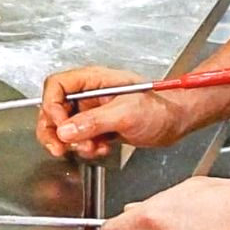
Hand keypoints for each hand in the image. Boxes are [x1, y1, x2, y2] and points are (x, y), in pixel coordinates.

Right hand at [36, 66, 197, 159]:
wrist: (176, 122)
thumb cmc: (159, 108)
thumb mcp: (126, 113)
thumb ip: (94, 122)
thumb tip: (65, 130)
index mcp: (93, 80)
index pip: (57, 86)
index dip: (53, 107)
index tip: (61, 127)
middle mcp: (88, 93)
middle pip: (54, 107)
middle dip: (55, 130)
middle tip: (60, 147)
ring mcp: (92, 110)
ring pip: (64, 126)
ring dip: (71, 142)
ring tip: (89, 149)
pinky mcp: (98, 126)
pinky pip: (79, 137)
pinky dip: (84, 148)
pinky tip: (100, 150)